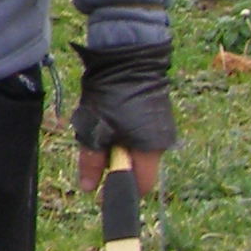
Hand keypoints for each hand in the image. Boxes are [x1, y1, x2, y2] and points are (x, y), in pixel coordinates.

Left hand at [72, 41, 174, 199]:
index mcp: (150, 151)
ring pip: (136, 151)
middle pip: (137, 168)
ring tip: (100, 128)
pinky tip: (109, 119)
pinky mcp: (156, 115)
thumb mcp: (94, 132)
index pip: (141, 186)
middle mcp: (162, 142)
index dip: (119, 190)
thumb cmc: (111, 97)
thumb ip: (91, 162)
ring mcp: (161, 128)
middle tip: (94, 151)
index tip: (100, 191)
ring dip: (117, 148)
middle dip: (114, 166)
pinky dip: (122, 134)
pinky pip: (138, 135)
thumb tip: (88, 188)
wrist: (128, 60)